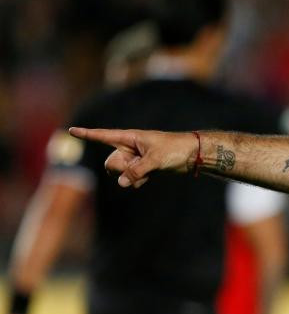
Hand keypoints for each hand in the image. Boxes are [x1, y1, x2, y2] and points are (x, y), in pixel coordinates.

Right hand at [68, 127, 197, 187]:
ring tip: (148, 171)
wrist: (192, 154)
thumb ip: (137, 170)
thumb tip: (122, 183)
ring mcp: (135, 159)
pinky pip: (130, 179)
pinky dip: (137, 181)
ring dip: (130, 177)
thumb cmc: (174, 149)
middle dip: (120, 169)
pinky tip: (148, 178)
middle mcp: (129, 147)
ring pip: (120, 172)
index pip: (104, 135)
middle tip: (138, 166)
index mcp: (130, 137)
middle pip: (111, 162)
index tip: (71, 130)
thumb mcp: (155, 159)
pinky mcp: (142, 168)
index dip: (87, 134)